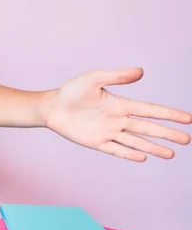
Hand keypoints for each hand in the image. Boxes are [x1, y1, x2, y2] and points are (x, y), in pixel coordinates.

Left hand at [45, 67, 191, 161]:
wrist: (51, 107)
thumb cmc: (71, 91)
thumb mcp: (93, 78)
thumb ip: (117, 76)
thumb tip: (141, 72)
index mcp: (120, 104)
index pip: (150, 110)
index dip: (169, 114)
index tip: (188, 119)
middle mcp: (118, 120)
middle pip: (148, 128)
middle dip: (167, 134)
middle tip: (187, 140)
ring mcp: (108, 132)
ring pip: (136, 142)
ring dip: (153, 147)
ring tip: (171, 154)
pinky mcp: (96, 143)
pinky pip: (116, 150)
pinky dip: (129, 154)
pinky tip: (143, 157)